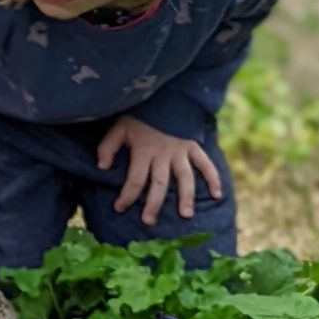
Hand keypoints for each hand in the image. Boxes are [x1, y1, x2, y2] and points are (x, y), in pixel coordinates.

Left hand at [97, 116, 223, 224]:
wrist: (162, 96)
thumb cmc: (138, 116)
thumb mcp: (118, 128)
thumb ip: (108, 147)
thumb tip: (101, 167)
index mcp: (143, 150)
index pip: (135, 178)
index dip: (126, 195)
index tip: (119, 208)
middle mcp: (163, 153)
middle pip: (159, 183)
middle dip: (153, 203)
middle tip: (148, 221)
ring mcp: (180, 151)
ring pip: (185, 177)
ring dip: (186, 197)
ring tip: (185, 215)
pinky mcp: (193, 147)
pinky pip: (206, 164)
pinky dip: (213, 178)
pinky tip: (217, 195)